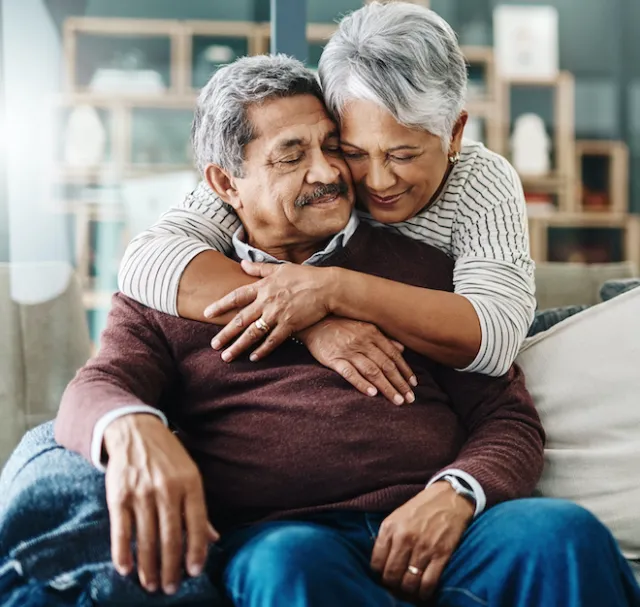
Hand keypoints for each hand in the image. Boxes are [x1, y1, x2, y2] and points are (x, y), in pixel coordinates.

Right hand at [104, 414, 218, 594]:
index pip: (197, 524)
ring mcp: (142, 492)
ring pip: (146, 538)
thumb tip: (214, 539)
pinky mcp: (118, 495)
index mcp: (190, 483)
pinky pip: (121, 530)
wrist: (135, 431)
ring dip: (148, 567)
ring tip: (151, 585)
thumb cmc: (168, 456)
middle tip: (170, 589)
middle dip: (171, 567)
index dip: (196, 551)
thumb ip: (199, 509)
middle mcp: (167, 489)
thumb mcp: (190, 475)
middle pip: (171, 537)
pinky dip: (123, 552)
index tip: (195, 573)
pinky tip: (126, 569)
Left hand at [206, 261, 334, 361]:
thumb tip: (242, 263)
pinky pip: (272, 341)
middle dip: (225, 334)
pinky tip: (253, 358)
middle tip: (213, 345)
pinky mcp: (290, 325)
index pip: (236, 297)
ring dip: (238, 346)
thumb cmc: (304, 276)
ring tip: (226, 356)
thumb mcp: (280, 268)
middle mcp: (266, 302)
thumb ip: (259, 268)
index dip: (220, 305)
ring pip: (253, 333)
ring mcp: (277, 315)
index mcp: (263, 287)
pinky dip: (262, 350)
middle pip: (241, 320)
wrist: (327, 287)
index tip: (207, 313)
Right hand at [299, 317, 416, 404]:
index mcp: (372, 333)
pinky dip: (361, 383)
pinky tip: (372, 394)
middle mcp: (363, 342)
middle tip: (410, 399)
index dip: (405, 370)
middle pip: (386, 365)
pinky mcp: (334, 359)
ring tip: (397, 400)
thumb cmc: (340, 325)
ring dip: (386, 387)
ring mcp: (348, 351)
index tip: (414, 385)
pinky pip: (350, 373)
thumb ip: (383, 338)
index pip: (394, 355)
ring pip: (372, 371)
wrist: (312, 322)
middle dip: (400, 383)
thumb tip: (402, 349)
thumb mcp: (364, 326)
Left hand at [371, 482, 473, 602]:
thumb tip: (380, 561)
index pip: (376, 562)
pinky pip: (428, 583)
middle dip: (392, 584)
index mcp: (390, 527)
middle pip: (391, 575)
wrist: (449, 497)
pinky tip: (423, 592)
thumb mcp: (397, 516)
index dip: (379, 574)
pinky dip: (424, 593)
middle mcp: (404, 538)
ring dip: (408, 591)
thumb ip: (387, 536)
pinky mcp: (441, 554)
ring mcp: (423, 547)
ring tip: (409, 589)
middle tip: (397, 585)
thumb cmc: (421, 507)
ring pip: (409, 583)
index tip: (384, 575)